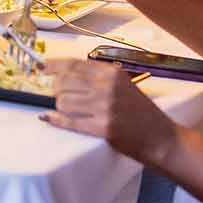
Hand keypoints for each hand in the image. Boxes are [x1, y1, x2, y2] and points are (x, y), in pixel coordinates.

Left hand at [44, 59, 180, 165]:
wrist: (161, 138)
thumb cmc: (142, 113)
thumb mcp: (124, 86)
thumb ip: (100, 78)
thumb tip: (66, 75)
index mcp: (112, 73)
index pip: (74, 64)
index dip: (54, 65)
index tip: (41, 67)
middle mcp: (107, 87)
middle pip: (64, 81)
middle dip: (55, 89)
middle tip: (57, 95)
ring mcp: (105, 107)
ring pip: (64, 101)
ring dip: (59, 106)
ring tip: (64, 109)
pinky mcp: (103, 128)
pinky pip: (70, 122)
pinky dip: (56, 120)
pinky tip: (49, 118)